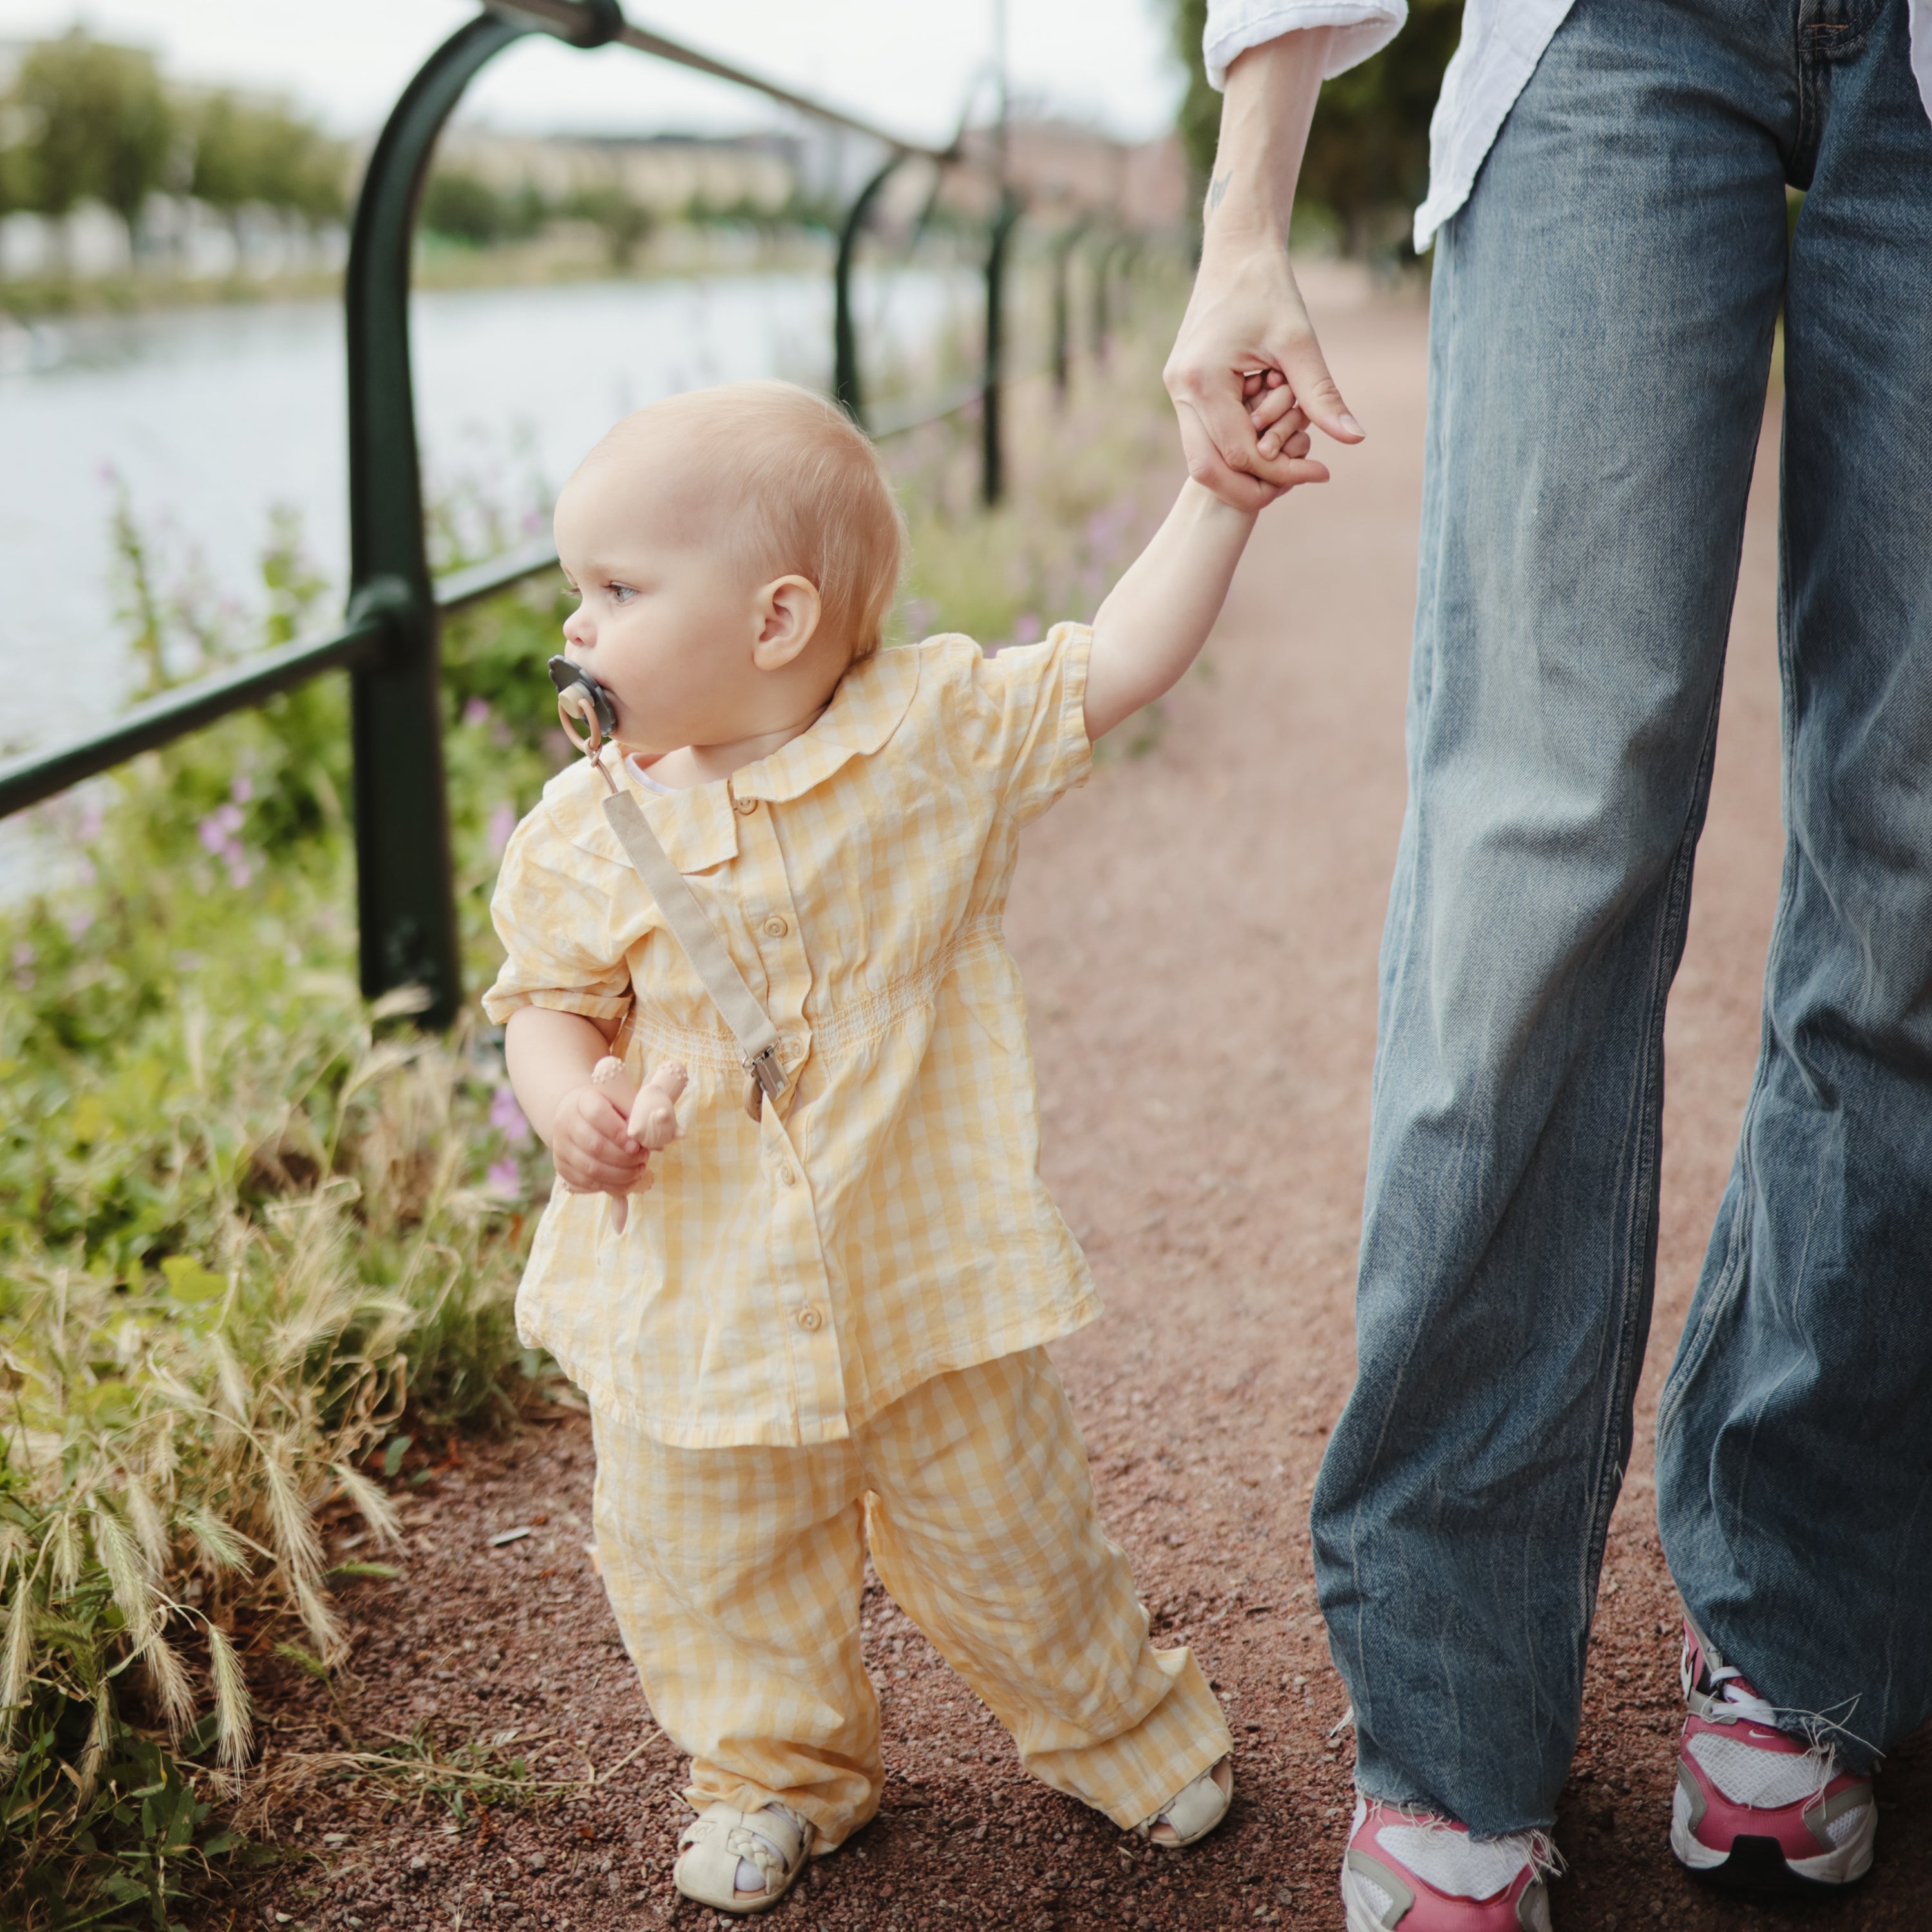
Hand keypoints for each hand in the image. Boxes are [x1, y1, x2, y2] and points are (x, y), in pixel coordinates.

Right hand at [549, 1081, 650, 1195]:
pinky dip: (611, 1186)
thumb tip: (664, 1137)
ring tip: (639, 1170)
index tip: (636, 1144)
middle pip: (594, 1146)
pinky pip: (586, 1183)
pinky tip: (628, 1181)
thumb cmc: (609, 1109)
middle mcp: (566, 1123)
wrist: (580, 1117)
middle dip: (625, 1158)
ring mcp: (560, 1147)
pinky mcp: (562, 1167)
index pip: (597, 1114)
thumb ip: (637, 1115)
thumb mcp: (622, 1103)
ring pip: (590, 1168)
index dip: (619, 1132)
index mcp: (582, 1101)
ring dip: (620, 1175)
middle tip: (643, 1158)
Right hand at [1165, 234, 1361, 510]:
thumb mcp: (1300, 342)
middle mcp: (1180, 391)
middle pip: (1208, 470)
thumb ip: (1321, 395)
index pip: (1240, 452)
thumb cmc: (1268, 288)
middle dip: (1251, 488)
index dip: (1281, 472)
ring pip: (1201, 459)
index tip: (1321, 471)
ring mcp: (1176, 391)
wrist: (1234, 252)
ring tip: (1287, 464)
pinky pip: (1203, 437)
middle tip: (1297, 488)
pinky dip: (1235, 448)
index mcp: (1203, 380)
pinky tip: (1270, 440)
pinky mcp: (1182, 388)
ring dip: (1242, 470)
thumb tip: (1353, 439)